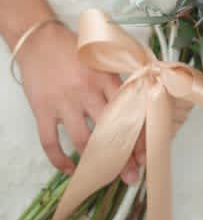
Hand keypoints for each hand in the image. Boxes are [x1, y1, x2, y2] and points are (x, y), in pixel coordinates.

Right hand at [17, 23, 144, 183]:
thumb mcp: (103, 59)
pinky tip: (71, 170)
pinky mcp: (43, 110)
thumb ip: (120, 79)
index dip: (139, 135)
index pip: (129, 111)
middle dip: (122, 156)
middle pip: (109, 130)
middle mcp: (87, 92)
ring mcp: (64, 103)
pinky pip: (50, 142)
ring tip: (107, 178)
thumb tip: (143, 100)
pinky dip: (59, 160)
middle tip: (131, 175)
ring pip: (82, 140)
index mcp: (105, 78)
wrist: (39, 40)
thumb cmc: (75, 49)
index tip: (146, 155)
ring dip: (95, 162)